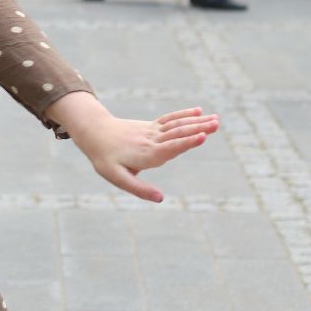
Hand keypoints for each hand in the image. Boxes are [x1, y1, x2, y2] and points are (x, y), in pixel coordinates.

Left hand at [52, 97, 220, 202]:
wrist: (93, 132)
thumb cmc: (105, 158)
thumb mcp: (117, 178)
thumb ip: (139, 189)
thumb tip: (161, 198)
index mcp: (147, 154)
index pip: (170, 148)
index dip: (187, 142)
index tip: (203, 136)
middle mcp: (152, 141)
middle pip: (178, 133)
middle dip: (198, 129)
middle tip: (217, 124)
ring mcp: (152, 132)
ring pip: (177, 125)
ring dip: (197, 121)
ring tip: (216, 119)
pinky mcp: (151, 127)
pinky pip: (170, 119)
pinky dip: (184, 114)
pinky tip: (198, 111)